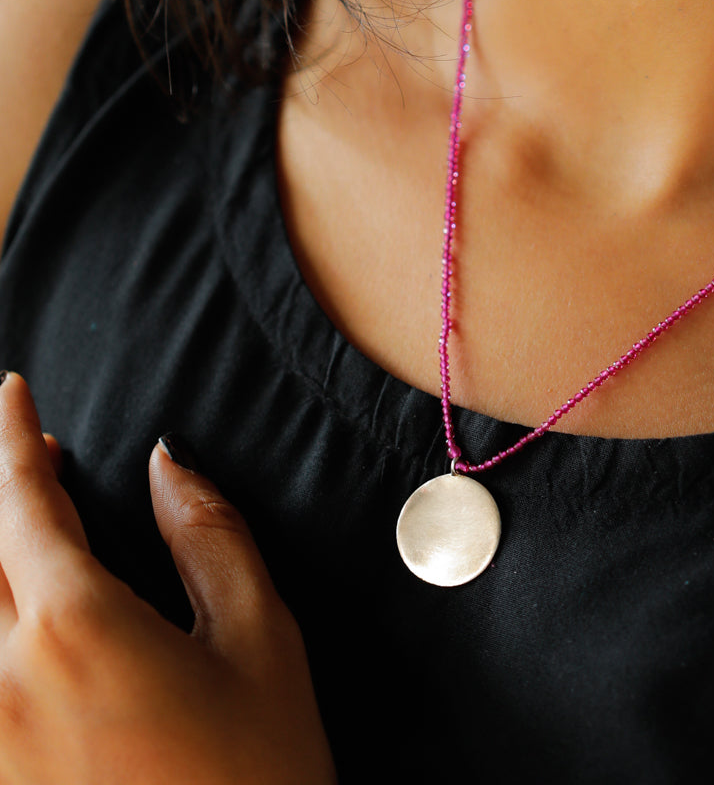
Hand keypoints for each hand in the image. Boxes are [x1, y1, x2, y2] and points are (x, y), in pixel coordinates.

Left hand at [0, 371, 336, 784]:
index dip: (7, 437)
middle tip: (20, 450)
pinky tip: (12, 608)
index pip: (17, 502)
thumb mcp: (261, 638)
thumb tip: (165, 464)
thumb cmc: (260, 769)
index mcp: (76, 629)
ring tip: (17, 529)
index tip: (8, 393)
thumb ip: (209, 535)